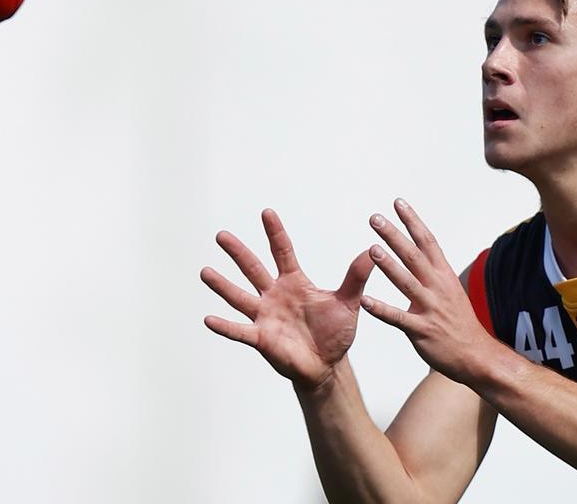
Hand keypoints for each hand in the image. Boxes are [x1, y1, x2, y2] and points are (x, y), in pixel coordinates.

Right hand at [201, 209, 373, 391]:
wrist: (328, 365)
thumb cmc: (336, 333)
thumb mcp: (348, 302)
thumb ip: (356, 278)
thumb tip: (371, 251)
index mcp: (294, 282)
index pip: (282, 251)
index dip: (275, 232)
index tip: (266, 212)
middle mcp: (275, 295)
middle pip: (253, 269)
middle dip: (238, 252)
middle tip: (221, 235)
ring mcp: (265, 316)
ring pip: (240, 297)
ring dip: (223, 285)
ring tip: (205, 271)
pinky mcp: (261, 338)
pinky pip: (240, 331)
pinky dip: (225, 326)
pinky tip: (208, 319)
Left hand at [360, 199, 497, 384]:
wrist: (476, 355)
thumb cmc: (460, 323)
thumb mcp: (451, 290)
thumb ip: (434, 271)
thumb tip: (422, 250)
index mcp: (444, 275)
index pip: (427, 241)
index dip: (412, 221)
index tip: (398, 203)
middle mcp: (437, 287)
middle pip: (414, 255)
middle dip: (394, 235)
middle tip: (375, 218)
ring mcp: (430, 309)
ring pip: (407, 283)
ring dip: (389, 265)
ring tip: (372, 249)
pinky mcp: (422, 331)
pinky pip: (399, 319)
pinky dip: (382, 310)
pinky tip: (365, 302)